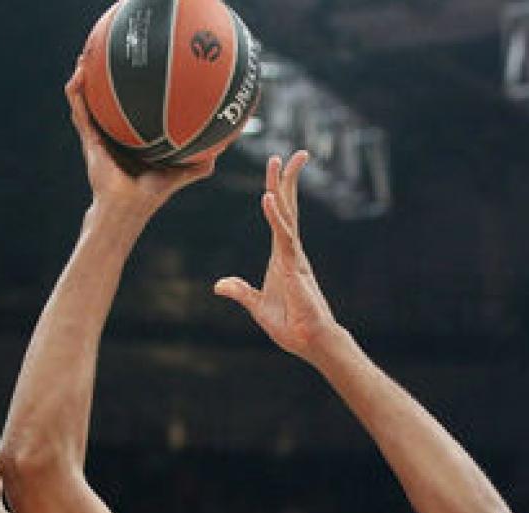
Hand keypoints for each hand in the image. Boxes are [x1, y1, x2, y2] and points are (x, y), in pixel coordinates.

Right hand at [65, 61, 215, 220]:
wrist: (126, 209)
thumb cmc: (148, 196)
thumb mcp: (176, 175)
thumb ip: (196, 166)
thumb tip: (221, 154)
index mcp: (128, 140)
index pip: (126, 111)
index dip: (127, 92)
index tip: (133, 69)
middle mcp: (111, 135)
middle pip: (103, 101)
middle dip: (101, 79)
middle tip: (103, 54)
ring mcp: (97, 136)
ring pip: (86, 101)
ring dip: (83, 80)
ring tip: (84, 57)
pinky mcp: (89, 139)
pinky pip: (80, 112)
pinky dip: (76, 94)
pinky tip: (78, 76)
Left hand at [213, 152, 347, 362]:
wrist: (308, 342)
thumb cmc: (290, 324)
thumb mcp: (257, 306)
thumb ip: (240, 292)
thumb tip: (219, 285)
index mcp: (281, 256)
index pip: (280, 217)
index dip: (277, 191)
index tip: (277, 168)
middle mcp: (290, 251)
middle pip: (287, 208)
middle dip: (286, 180)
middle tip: (288, 154)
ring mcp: (294, 257)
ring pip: (287, 215)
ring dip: (281, 188)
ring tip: (280, 162)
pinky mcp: (294, 267)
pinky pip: (284, 237)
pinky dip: (275, 217)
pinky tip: (268, 199)